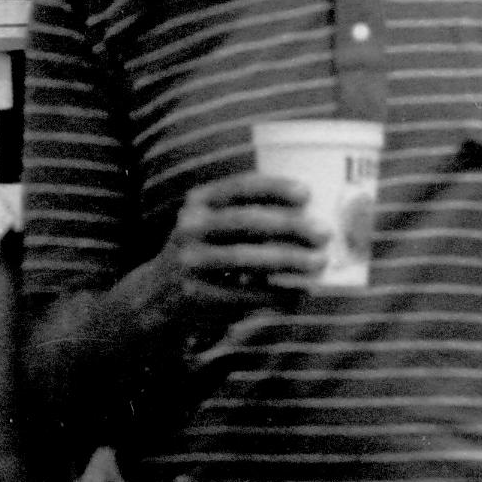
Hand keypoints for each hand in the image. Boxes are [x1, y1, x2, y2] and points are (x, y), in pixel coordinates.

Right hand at [149, 172, 329, 327]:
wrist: (157, 294)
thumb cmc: (205, 252)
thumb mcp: (213, 224)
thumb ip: (248, 215)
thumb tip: (311, 217)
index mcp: (197, 202)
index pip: (238, 187)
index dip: (274, 187)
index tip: (307, 194)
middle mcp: (189, 227)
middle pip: (246, 221)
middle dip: (290, 226)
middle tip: (324, 234)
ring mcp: (189, 262)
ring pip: (245, 259)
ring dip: (289, 260)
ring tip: (319, 263)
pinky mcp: (194, 294)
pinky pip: (243, 293)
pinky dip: (276, 293)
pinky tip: (300, 293)